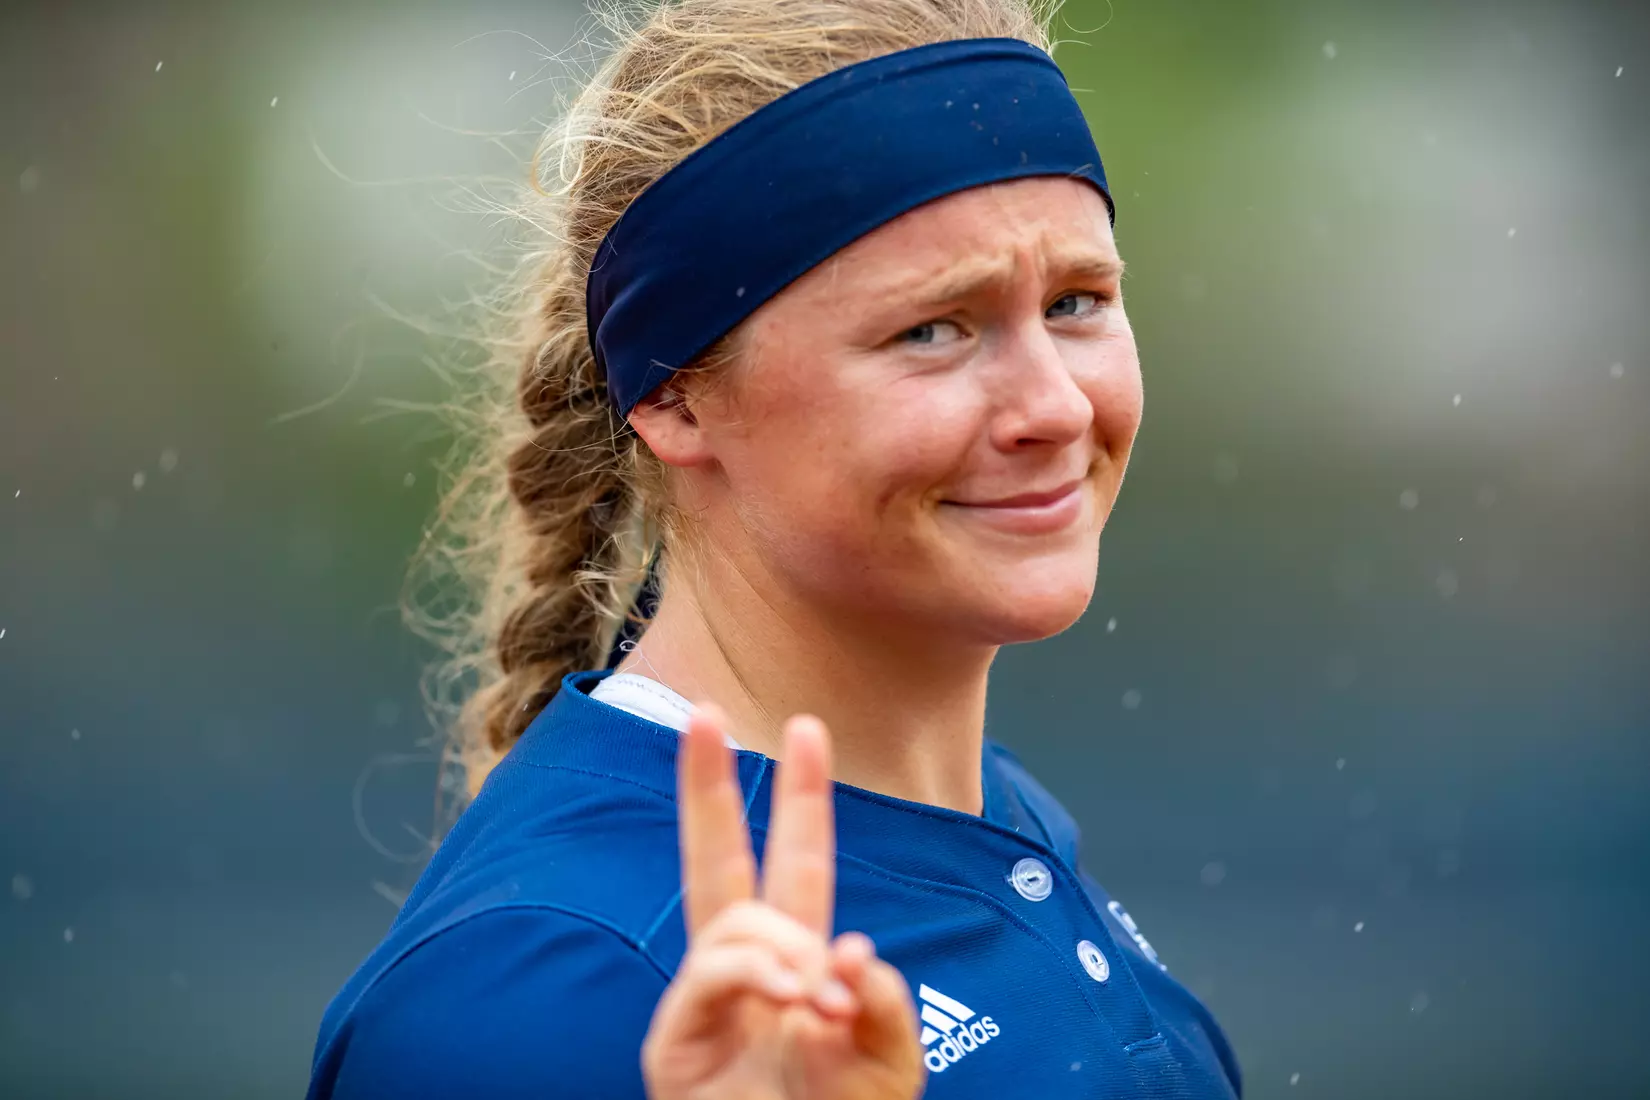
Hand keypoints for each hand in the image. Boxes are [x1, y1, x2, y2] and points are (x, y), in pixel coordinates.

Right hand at [641, 705, 924, 1099]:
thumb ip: (883, 1001)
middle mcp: (745, 970)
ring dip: (786, 947)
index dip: (802, 799)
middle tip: (698, 713)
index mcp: (797, 964)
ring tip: (819, 1002)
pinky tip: (795, 1000)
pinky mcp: (676, 1041)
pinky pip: (714, 970)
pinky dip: (759, 974)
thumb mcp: (890, 1064)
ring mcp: (705, 1003)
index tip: (808, 729)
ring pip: (735, 919)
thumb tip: (847, 948)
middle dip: (708, 786)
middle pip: (717, 857)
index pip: (795, 862)